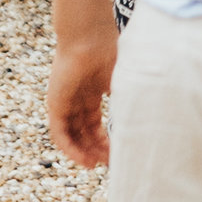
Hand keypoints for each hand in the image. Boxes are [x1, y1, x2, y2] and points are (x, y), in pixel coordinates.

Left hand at [48, 30, 118, 169]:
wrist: (89, 35)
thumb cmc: (109, 49)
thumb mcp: (125, 78)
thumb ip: (131, 97)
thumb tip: (147, 119)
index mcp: (93, 90)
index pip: (96, 123)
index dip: (106, 139)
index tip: (118, 152)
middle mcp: (78, 98)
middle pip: (84, 132)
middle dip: (96, 149)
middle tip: (109, 162)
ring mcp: (66, 102)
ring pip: (72, 135)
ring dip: (83, 152)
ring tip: (96, 166)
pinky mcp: (55, 104)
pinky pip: (60, 133)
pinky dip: (70, 148)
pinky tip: (83, 158)